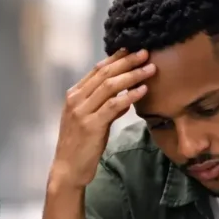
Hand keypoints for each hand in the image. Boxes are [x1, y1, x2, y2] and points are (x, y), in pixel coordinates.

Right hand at [51, 49, 155, 189]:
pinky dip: (129, 96)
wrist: (68, 169)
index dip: (117, 58)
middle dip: (127, 61)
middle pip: (105, 73)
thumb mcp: (93, 123)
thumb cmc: (81, 147)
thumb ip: (107, 108)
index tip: (133, 50)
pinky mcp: (91, 125)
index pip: (97, 70)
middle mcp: (76, 99)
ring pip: (110, 86)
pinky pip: (113, 105)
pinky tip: (142, 90)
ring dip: (132, 75)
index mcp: (74, 95)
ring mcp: (82, 112)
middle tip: (146, 53)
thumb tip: (126, 98)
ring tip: (150, 69)